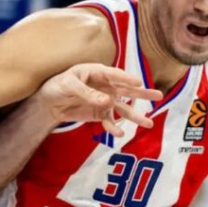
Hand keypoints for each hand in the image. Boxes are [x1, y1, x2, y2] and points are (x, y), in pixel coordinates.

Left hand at [35, 64, 162, 136]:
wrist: (48, 102)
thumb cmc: (57, 85)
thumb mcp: (69, 85)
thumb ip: (87, 93)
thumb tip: (107, 102)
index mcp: (98, 72)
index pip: (115, 74)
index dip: (126, 78)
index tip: (138, 83)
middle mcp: (105, 86)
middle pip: (126, 90)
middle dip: (142, 94)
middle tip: (159, 96)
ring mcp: (104, 101)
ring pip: (122, 108)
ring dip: (135, 116)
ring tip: (149, 124)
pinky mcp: (99, 114)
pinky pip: (109, 121)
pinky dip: (114, 128)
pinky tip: (120, 134)